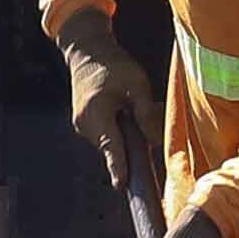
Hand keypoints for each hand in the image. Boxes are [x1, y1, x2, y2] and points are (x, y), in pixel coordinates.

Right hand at [52, 7, 159, 195]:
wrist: (86, 51)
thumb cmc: (113, 64)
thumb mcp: (137, 84)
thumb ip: (146, 114)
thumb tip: (156, 142)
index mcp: (97, 115)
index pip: (112, 148)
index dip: (119, 168)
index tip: (122, 186)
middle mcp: (85, 125)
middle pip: (115, 147)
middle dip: (132, 140)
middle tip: (141, 111)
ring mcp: (82, 127)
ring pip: (111, 142)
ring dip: (126, 133)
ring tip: (129, 105)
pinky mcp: (84, 125)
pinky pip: (106, 135)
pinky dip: (118, 128)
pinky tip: (122, 108)